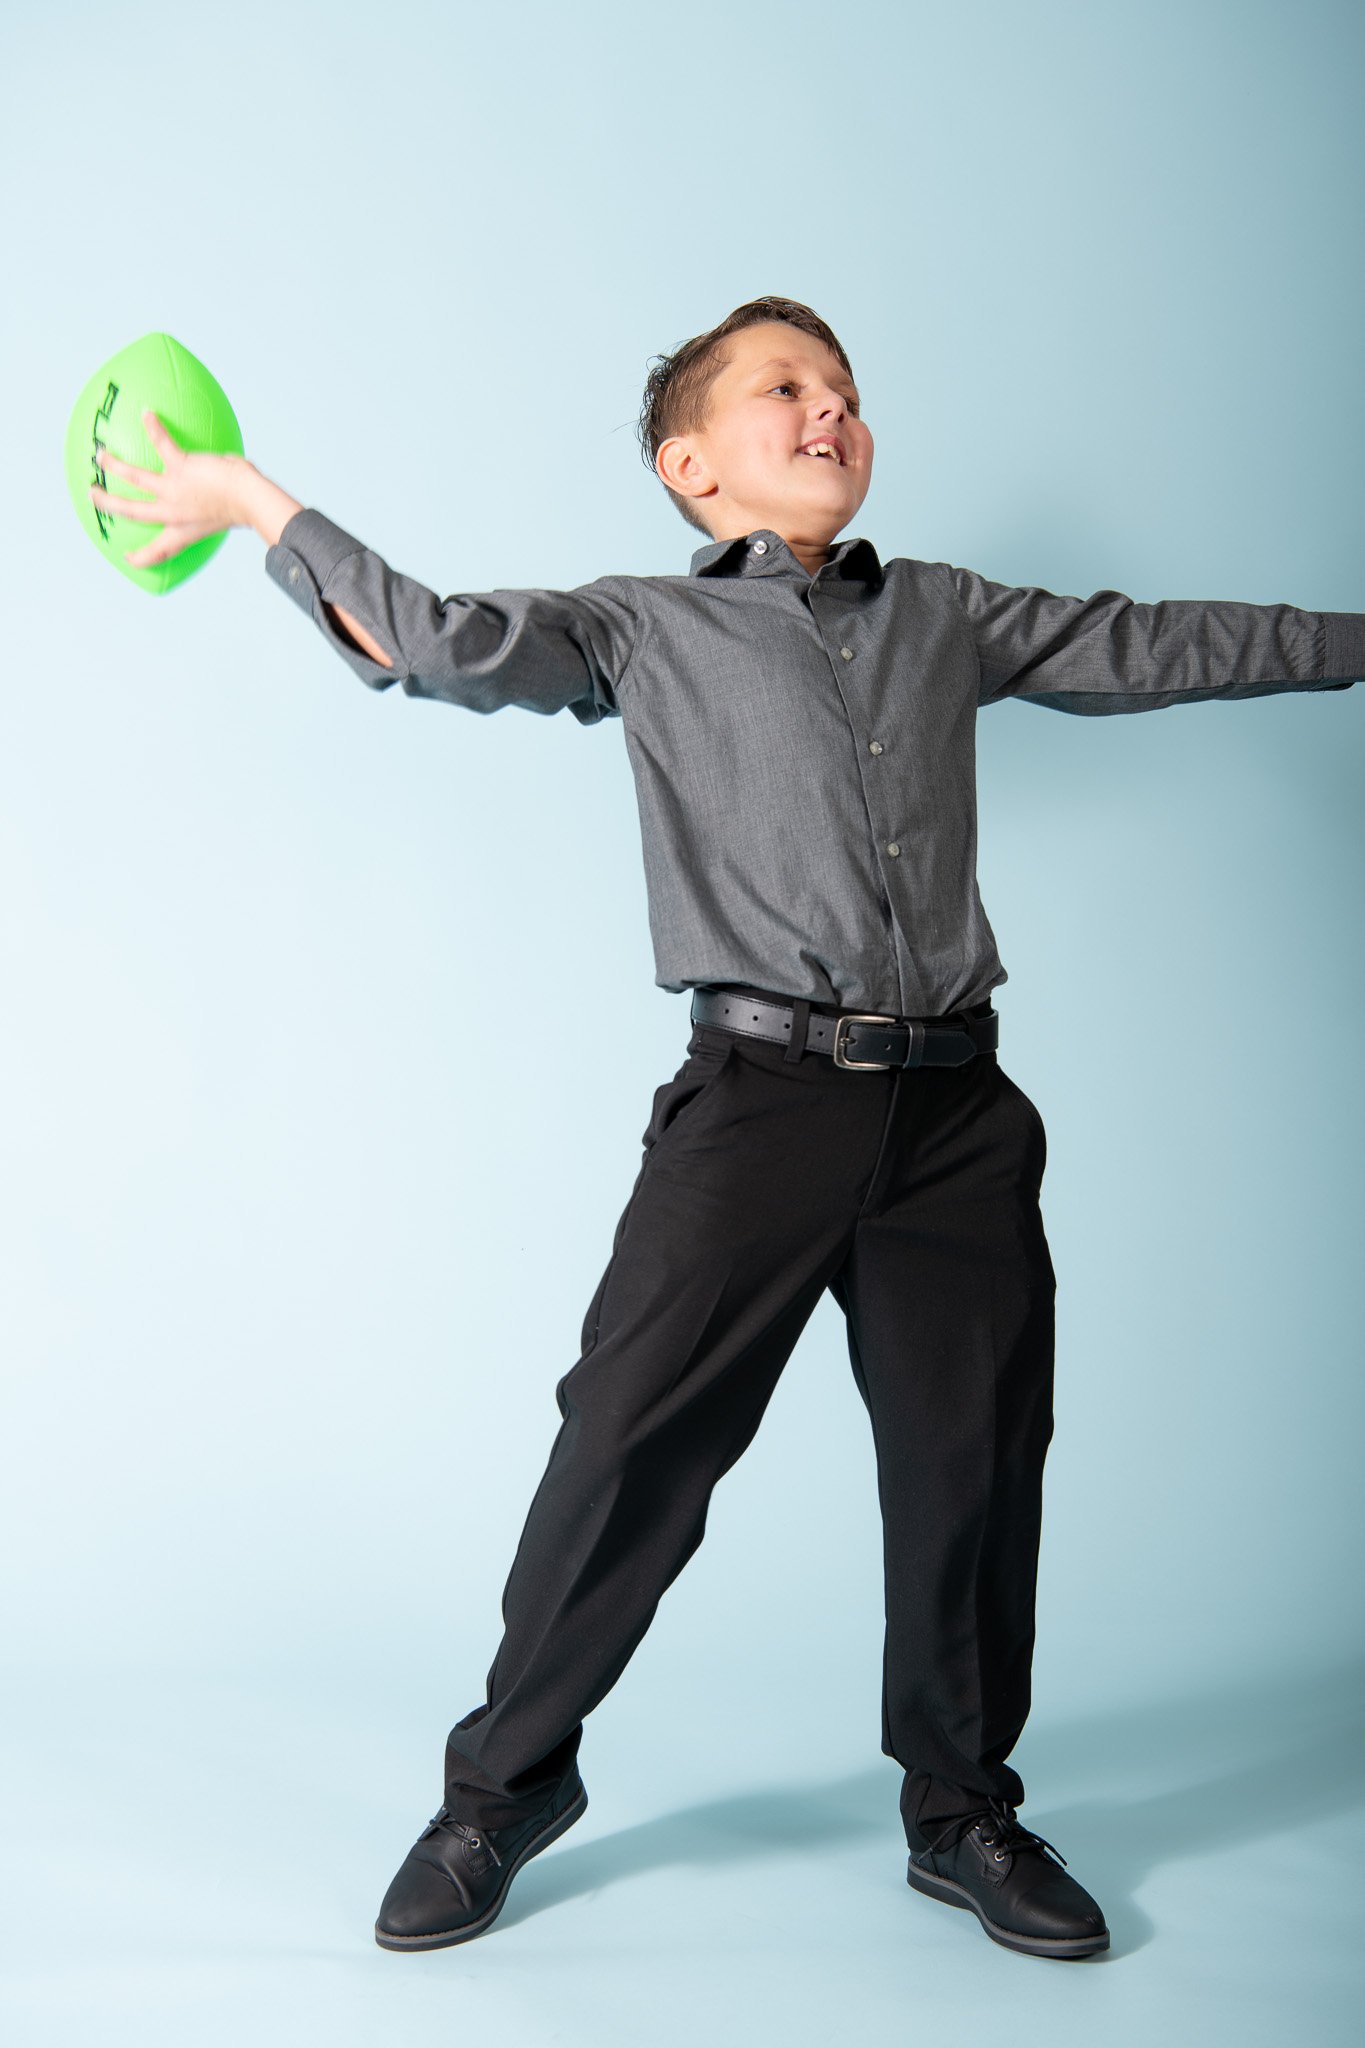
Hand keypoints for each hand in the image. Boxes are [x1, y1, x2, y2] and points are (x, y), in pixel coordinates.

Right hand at [88, 409, 252, 565]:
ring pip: (135, 477)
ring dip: (115, 465)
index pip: (160, 551)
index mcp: (184, 531)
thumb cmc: (247, 505)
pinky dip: (154, 428)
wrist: (251, 500)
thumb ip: (219, 499)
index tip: (129, 558)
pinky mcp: (181, 469)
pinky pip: (161, 445)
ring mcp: (174, 491)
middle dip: (108, 504)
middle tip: (92, 495)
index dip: (142, 557)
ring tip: (100, 454)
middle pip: (132, 511)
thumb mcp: (229, 513)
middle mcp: (174, 513)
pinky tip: (147, 414)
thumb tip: (231, 472)